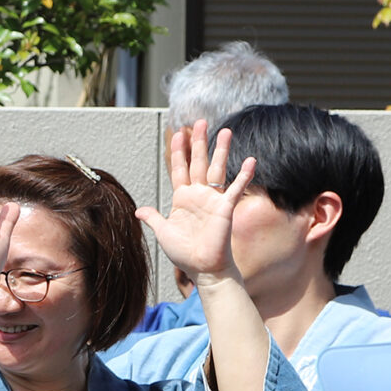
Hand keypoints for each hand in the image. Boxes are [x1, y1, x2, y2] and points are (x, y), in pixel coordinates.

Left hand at [135, 122, 253, 286]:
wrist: (202, 268)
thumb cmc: (184, 253)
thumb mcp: (163, 232)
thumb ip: (153, 218)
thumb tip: (139, 211)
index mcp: (182, 199)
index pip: (179, 169)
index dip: (178, 153)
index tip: (177, 134)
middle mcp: (198, 195)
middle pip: (198, 162)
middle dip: (198, 142)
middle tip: (200, 122)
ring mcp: (213, 200)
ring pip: (217, 169)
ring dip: (221, 150)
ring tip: (226, 131)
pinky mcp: (225, 208)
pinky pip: (235, 188)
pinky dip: (243, 175)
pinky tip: (251, 160)